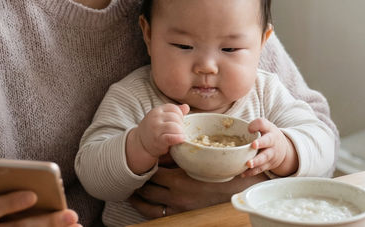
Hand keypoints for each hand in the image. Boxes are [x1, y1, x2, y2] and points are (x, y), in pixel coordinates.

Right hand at [126, 104, 189, 173]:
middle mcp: (155, 117)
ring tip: (178, 136)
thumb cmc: (154, 129)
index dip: (180, 116)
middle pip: (176, 118)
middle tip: (178, 131)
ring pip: (175, 127)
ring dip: (180, 132)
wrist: (140, 143)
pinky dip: (178, 138)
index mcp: (157, 110)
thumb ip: (174, 111)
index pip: (174, 109)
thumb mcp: (161, 117)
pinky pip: (171, 138)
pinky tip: (181, 139)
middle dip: (181, 125)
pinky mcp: (157, 140)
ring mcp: (156, 128)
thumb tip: (186, 107)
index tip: (178, 123)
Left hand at [128, 161, 267, 217]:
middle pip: (148, 188)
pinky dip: (147, 210)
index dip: (145, 167)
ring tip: (131, 193)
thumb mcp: (201, 160)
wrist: (236, 191)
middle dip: (138, 183)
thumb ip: (183, 155)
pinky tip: (142, 205)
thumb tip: (167, 148)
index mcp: (180, 179)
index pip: (153, 172)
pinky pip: (157, 215)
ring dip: (138, 198)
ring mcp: (177, 207)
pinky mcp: (181, 216)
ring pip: (148, 204)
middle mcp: (176, 195)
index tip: (140, 163)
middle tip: (129, 177)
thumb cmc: (219, 173)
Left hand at [243, 118, 297, 176]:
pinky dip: (252, 172)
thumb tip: (247, 129)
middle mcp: (272, 141)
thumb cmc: (268, 136)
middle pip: (268, 141)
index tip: (249, 129)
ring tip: (248, 164)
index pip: (263, 124)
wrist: (282, 149)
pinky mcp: (268, 164)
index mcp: (269, 130)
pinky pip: (260, 169)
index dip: (257, 126)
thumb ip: (255, 125)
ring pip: (265, 158)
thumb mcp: (265, 127)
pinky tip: (243, 174)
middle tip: (253, 145)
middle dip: (261, 143)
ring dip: (256, 161)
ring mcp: (271, 154)